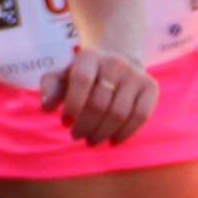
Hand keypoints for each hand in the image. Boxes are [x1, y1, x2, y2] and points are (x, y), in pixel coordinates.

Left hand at [42, 46, 156, 144]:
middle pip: (100, 103)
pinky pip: (140, 116)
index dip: (73, 104)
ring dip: (102, 133)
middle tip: (77, 136)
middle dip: (85, 126)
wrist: (117, 64)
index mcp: (90, 56)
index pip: (82, 81)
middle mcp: (115, 62)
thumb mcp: (63, 77)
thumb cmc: (83, 76)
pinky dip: (125, 133)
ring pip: (119, 113)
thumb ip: (50, 87)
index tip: (65, 122)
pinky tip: (112, 141)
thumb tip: (46, 106)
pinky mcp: (151, 87)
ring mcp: (135, 74)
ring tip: (92, 140)